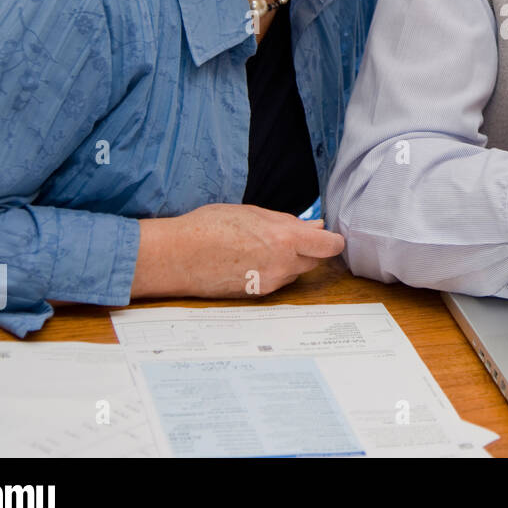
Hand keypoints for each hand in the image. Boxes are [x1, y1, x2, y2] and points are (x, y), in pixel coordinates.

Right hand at [131, 204, 344, 298]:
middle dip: (308, 248)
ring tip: (259, 245)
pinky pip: (277, 281)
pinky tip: (249, 259)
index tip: (326, 235)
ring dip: (289, 260)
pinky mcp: (256, 295)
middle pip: (314, 260)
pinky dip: (272, 270)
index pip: (330, 246)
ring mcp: (270, 283)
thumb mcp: (252, 213)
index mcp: (285, 239)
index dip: (332, 240)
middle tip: (284, 234)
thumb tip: (316, 228)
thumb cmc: (209, 227)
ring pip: (295, 271)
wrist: (176, 257)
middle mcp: (282, 266)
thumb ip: (288, 222)